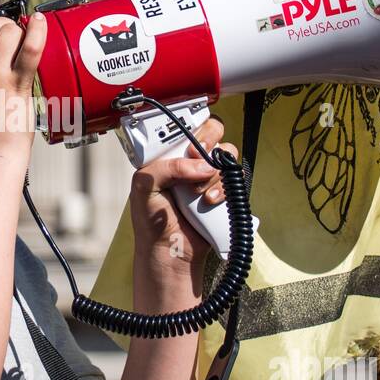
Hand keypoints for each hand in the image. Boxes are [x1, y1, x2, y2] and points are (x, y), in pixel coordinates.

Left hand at [129, 115, 236, 276]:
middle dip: (206, 143)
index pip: (183, 126)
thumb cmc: (152, 222)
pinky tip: (209, 201)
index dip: (189, 127)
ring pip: (226, 153)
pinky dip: (223, 188)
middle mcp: (189, 162)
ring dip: (213, 171)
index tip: (187, 142)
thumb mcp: (144, 187)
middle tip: (195, 158)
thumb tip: (200, 165)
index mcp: (167, 156)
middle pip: (212, 131)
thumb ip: (164, 167)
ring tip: (197, 192)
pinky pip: (235, 178)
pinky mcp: (222, 192)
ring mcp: (208, 176)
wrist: (170, 252)